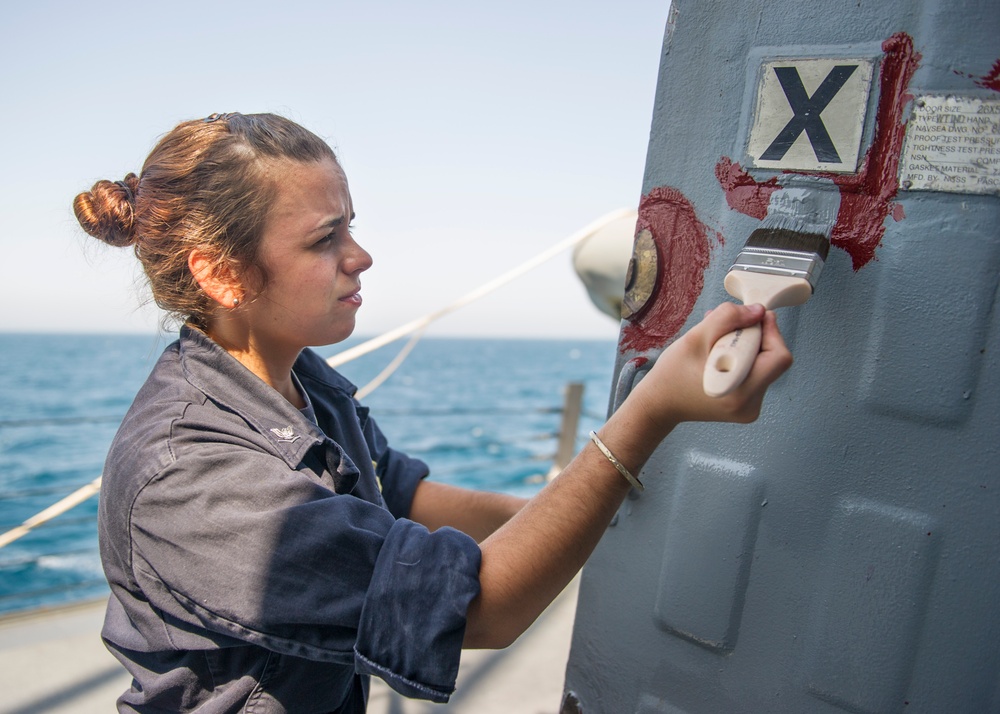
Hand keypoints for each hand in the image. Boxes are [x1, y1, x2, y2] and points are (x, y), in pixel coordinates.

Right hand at [628, 302, 791, 431]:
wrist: (660, 403)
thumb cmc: (673, 374)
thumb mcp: (695, 337)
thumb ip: (728, 318)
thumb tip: (758, 311)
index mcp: (739, 391)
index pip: (779, 357)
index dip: (771, 332)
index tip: (754, 319)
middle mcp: (750, 405)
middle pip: (773, 360)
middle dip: (755, 338)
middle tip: (729, 330)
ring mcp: (749, 408)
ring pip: (765, 366)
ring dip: (747, 347)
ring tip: (720, 342)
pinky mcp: (746, 407)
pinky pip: (757, 375)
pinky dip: (743, 360)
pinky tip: (722, 355)